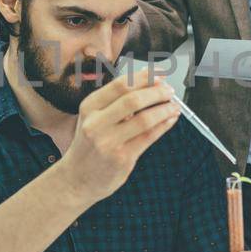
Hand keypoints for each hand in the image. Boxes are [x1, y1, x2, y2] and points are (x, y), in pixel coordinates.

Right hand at [56, 71, 180, 203]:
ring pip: (144, 119)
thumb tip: (148, 83)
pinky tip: (170, 120)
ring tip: (174, 106)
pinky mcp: (122, 158)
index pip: (120, 84)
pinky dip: (164, 125)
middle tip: (169, 91)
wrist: (76, 178)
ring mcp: (109, 142)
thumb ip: (115, 102)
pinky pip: (149, 137)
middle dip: (157, 92)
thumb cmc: (89, 145)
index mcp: (89, 107)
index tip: (160, 73)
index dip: (145, 77)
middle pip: (133, 100)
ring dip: (164, 110)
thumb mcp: (92, 118)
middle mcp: (96, 123)